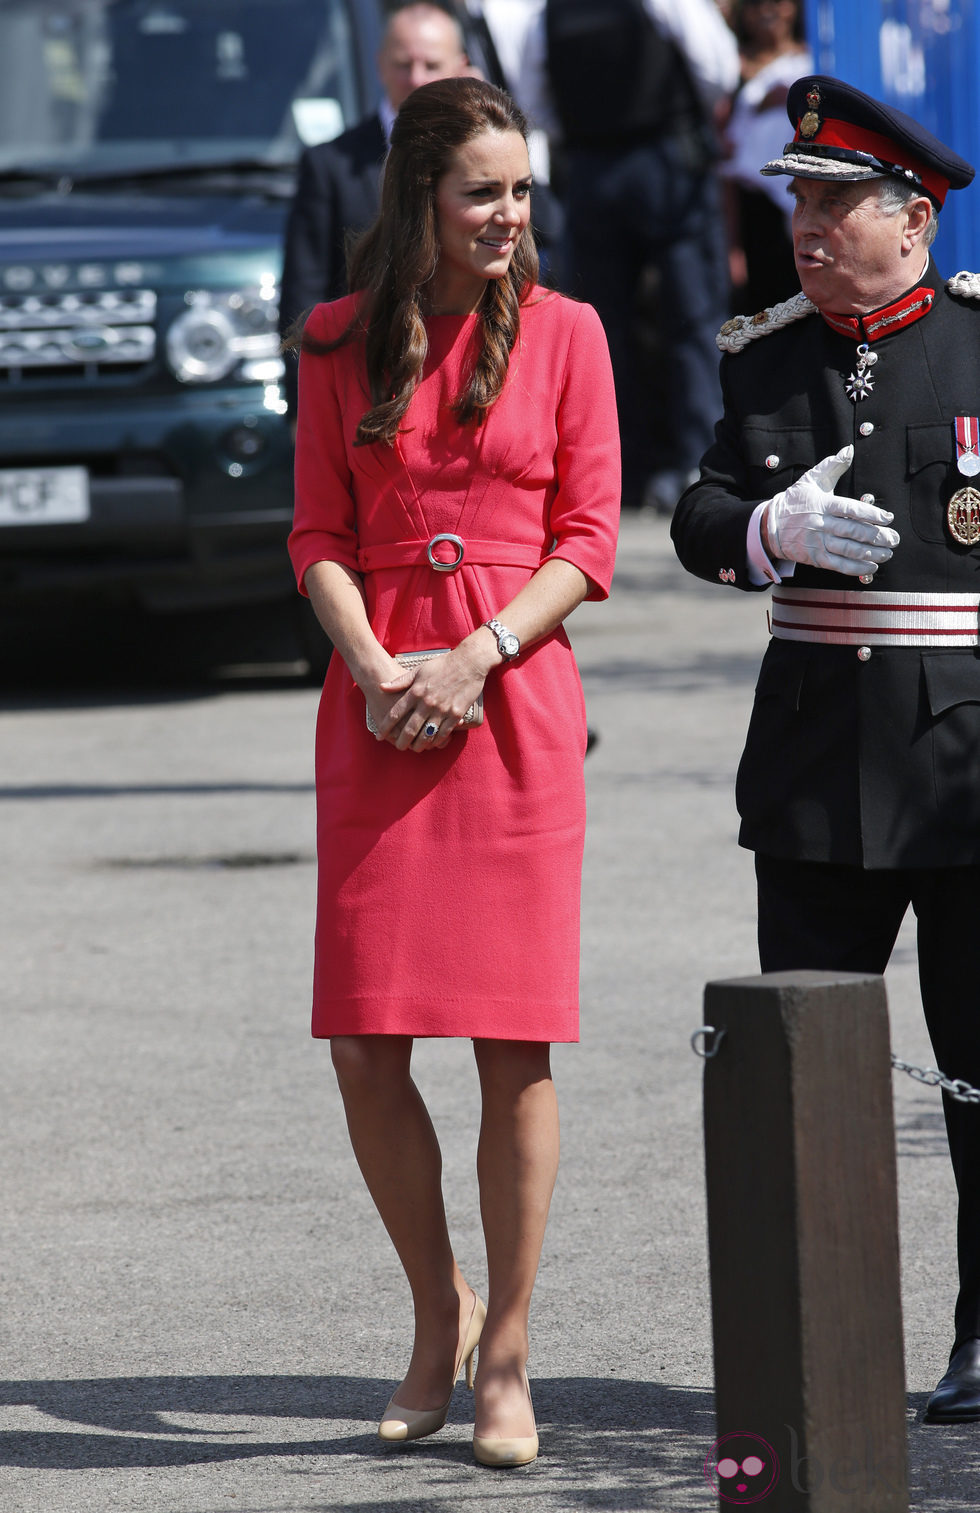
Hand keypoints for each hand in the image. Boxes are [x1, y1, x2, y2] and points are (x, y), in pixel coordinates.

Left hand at [369, 643, 489, 752]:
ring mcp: (442, 710)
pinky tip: (432, 744)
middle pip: (409, 729)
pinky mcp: (456, 714)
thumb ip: (401, 681)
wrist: (469, 662)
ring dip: (418, 745)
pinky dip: (436, 741)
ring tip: (414, 748)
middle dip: (401, 742)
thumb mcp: (419, 670)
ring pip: (426, 735)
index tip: (379, 736)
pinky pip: (444, 733)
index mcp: (416, 691)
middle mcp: (427, 702)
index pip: (395, 713)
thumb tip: (382, 687)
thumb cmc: (443, 665)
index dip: (385, 727)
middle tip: (398, 747)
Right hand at [764, 446, 899, 576]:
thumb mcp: (811, 480)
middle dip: (877, 537)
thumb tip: (849, 450)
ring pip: (849, 550)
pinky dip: (856, 568)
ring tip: (887, 553)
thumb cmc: (794, 501)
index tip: (887, 518)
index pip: (851, 510)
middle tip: (894, 539)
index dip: (871, 514)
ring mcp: (818, 543)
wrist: (769, 526)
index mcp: (823, 504)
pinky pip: (839, 565)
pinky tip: (871, 567)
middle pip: (853, 531)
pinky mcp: (815, 558)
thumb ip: (832, 465)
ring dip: (871, 553)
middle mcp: (821, 524)